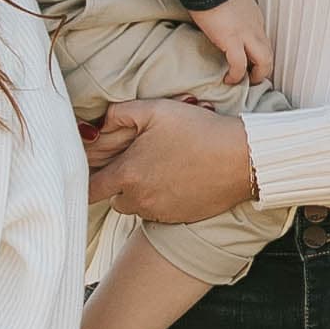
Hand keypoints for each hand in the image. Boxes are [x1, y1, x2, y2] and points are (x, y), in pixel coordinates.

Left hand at [87, 96, 264, 226]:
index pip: (89, 188)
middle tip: (133, 161)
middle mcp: (139, 199)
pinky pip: (156, 212)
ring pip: (134, 206)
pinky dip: (159, 199)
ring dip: (137, 192)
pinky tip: (175, 178)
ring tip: (157, 167)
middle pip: (111, 198)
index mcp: (128, 174)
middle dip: (116, 183)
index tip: (96, 166)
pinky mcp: (177, 218)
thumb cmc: (199, 130)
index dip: (88, 177)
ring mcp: (159, 212)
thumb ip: (119, 114)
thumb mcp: (156, 110)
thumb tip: (99, 123)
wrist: (241, 158)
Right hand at [192, 0, 275, 90]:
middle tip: (252, 78)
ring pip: (264, 61)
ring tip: (243, 82)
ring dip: (256, 75)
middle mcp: (255, 26)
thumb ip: (231, 13)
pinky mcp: (232, 39)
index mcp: (254, 17)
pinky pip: (239, 64)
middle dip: (263, 69)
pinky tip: (229, 79)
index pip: (262, 40)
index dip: (256, 54)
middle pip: (269, 53)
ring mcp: (246, 33)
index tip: (249, 62)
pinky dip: (236, 75)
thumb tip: (222, 20)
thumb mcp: (229, 1)